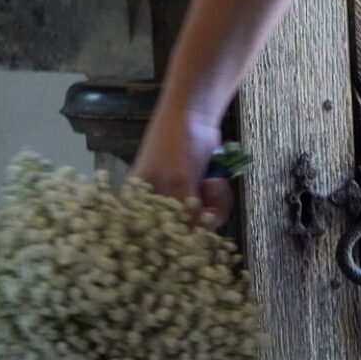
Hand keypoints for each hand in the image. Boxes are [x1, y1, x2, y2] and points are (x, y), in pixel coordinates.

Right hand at [127, 112, 232, 228]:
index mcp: (140, 201)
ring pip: (203, 223)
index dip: (174, 239)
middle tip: (205, 189)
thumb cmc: (176, 145)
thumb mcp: (179, 181)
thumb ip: (184, 213)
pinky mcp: (200, 195)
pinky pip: (214, 211)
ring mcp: (181, 200)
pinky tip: (217, 181)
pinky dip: (221, 198)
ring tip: (213, 182)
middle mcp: (158, 205)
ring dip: (216, 205)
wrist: (195, 117)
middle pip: (184, 232)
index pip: (155, 234)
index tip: (191, 234)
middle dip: (201, 216)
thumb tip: (191, 241)